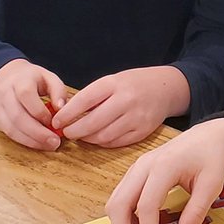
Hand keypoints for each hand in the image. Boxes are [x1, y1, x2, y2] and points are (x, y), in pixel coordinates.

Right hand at [0, 59, 67, 150]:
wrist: (1, 78)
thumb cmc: (29, 79)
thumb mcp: (47, 77)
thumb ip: (58, 90)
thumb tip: (61, 108)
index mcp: (19, 80)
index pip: (26, 95)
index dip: (40, 112)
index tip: (54, 122)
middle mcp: (4, 93)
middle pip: (17, 116)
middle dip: (37, 133)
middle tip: (55, 142)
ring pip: (11, 128)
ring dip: (31, 140)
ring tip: (48, 145)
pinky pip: (8, 133)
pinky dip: (24, 141)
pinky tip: (37, 143)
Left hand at [52, 66, 189, 147]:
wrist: (166, 88)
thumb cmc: (134, 84)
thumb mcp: (113, 81)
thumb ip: (93, 95)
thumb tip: (66, 113)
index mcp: (115, 83)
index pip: (85, 100)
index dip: (67, 113)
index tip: (57, 120)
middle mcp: (126, 100)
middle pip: (93, 122)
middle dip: (75, 130)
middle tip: (66, 132)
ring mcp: (136, 117)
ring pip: (103, 136)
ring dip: (88, 138)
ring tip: (81, 135)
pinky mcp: (143, 131)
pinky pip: (116, 142)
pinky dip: (103, 142)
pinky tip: (98, 137)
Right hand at [106, 117, 223, 223]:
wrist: (208, 135)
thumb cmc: (211, 156)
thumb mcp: (212, 184)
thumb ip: (197, 211)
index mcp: (164, 166)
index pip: (146, 205)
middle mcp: (144, 165)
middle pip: (119, 203)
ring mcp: (137, 167)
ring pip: (116, 201)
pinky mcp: (136, 172)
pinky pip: (122, 196)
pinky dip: (125, 216)